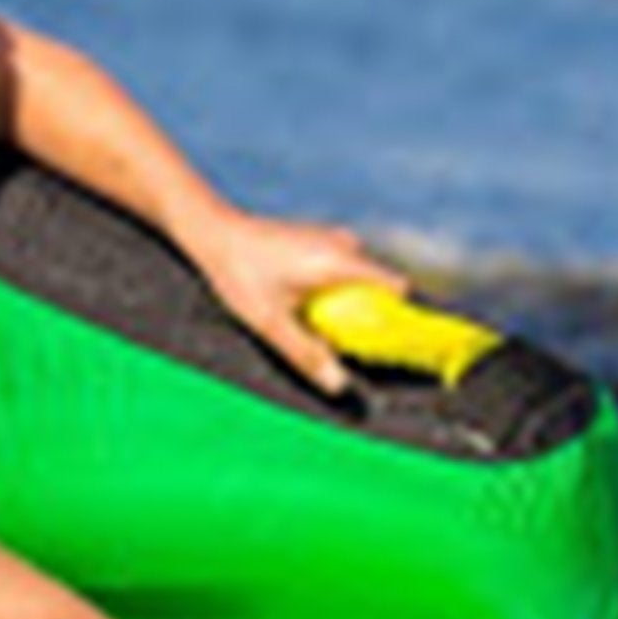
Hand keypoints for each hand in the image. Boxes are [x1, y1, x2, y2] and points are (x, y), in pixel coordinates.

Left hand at [192, 211, 413, 396]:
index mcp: (340, 262)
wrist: (213, 232)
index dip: (404, 316)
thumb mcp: (270, 323)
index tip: (397, 344)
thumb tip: (339, 386)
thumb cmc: (240, 274)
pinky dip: (335, 291)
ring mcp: (330, 238)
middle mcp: (342, 245)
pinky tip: (308, 307)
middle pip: (379, 286)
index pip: (397, 287)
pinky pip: (340, 269)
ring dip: (349, 304)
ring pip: (358, 278)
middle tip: (352, 346)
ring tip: (324, 329)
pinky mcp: (316, 239)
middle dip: (372, 317)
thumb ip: (306, 354)